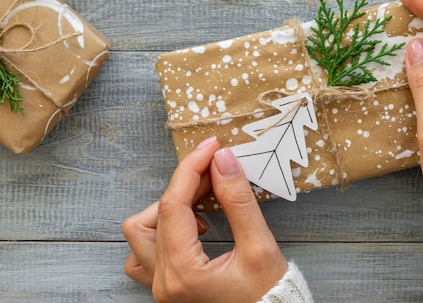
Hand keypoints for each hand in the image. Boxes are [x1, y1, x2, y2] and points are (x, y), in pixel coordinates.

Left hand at [122, 137, 287, 301]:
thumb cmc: (268, 294)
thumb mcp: (260, 246)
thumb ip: (239, 201)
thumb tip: (223, 161)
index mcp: (184, 273)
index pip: (173, 205)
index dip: (191, 168)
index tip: (211, 147)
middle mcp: (164, 282)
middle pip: (153, 215)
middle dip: (183, 186)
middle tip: (214, 171)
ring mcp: (161, 286)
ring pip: (140, 232)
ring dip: (167, 209)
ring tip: (201, 202)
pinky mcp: (167, 286)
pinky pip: (144, 252)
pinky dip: (163, 230)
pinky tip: (193, 225)